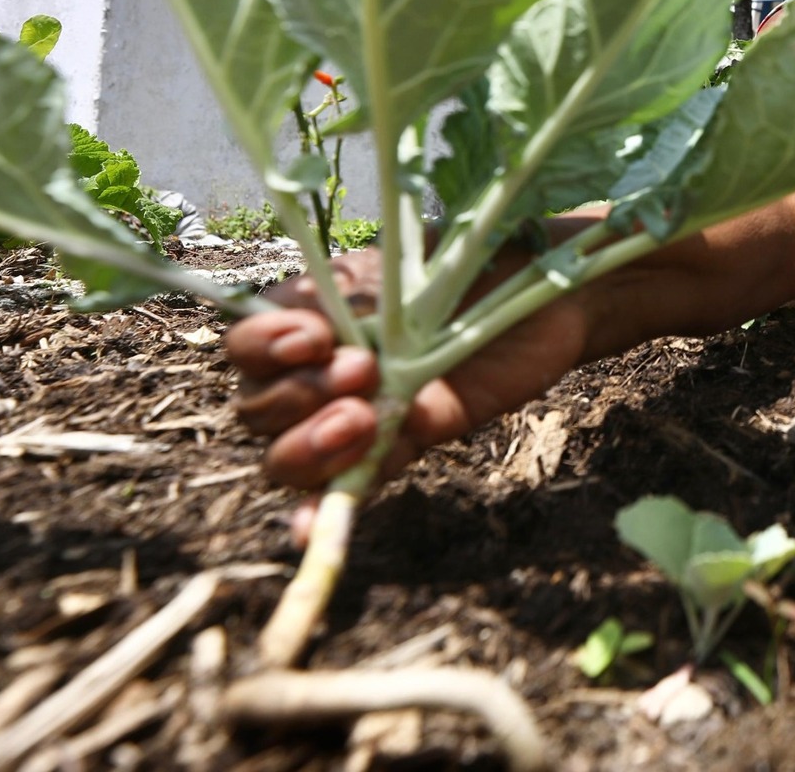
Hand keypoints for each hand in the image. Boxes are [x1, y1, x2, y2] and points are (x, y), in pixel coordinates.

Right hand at [226, 248, 588, 497]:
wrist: (547, 303)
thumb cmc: (477, 269)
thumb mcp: (414, 267)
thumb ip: (360, 293)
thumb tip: (310, 319)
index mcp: (311, 317)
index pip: (247, 343)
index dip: (265, 346)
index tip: (316, 337)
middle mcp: (319, 372)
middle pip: (258, 407)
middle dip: (299, 394)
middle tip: (364, 369)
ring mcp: (353, 417)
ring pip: (286, 456)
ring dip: (310, 448)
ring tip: (364, 420)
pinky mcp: (395, 451)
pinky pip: (344, 491)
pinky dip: (320, 513)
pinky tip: (311, 527)